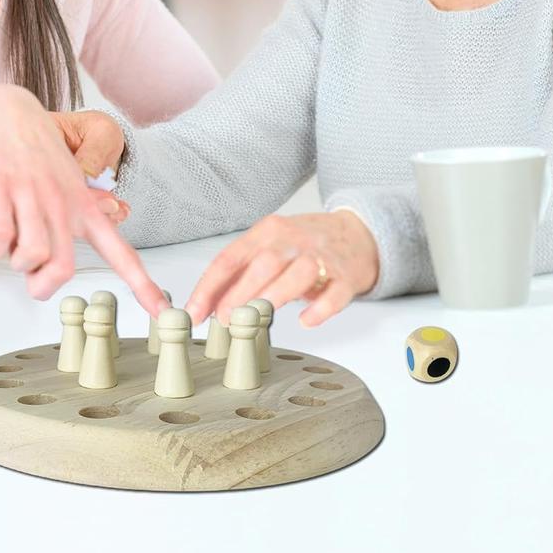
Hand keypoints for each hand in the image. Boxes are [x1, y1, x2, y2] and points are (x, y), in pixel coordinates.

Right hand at [0, 86, 164, 316]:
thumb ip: (90, 211)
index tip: (161, 312)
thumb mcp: (74, 183)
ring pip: (31, 257)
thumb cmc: (41, 156)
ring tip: (12, 244)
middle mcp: (63, 204)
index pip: (121, 252)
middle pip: (63, 268)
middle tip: (33, 277)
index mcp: (86, 207)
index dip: (142, 285)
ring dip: (16, 264)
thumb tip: (119, 215)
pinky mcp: (0, 191)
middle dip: (43, 285)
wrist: (6, 115)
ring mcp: (32, 197)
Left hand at [184, 211, 379, 327]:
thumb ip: (242, 273)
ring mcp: (322, 256)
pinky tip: (306, 321)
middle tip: (224, 319)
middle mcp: (293, 239)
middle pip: (263, 263)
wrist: (357, 234)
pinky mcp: (345, 276)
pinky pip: (334, 293)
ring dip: (275, 296)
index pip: (231, 257)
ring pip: (298, 273)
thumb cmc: (305, 245)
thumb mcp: (270, 247)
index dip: (209, 286)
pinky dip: (320, 309)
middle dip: (240, 293)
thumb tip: (208, 305)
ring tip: (257, 318)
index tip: (195, 312)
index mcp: (268, 231)